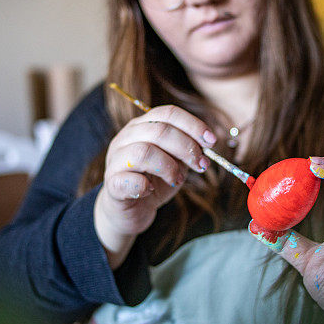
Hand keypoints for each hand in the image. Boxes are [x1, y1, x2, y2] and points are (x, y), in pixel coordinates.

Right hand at [94, 105, 214, 267]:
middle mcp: (126, 138)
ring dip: (169, 167)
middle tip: (201, 164)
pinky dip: (145, 186)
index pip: (168, 113)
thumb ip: (187, 149)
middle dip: (186, 147)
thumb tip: (208, 144)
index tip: (211, 141)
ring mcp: (115, 160)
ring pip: (143, 152)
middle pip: (159, 130)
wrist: (130, 210)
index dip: (193, 125)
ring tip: (177, 179)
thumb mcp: (175, 161)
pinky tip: (151, 190)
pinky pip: (128, 179)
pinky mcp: (112, 183)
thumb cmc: (154, 181)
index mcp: (142, 126)